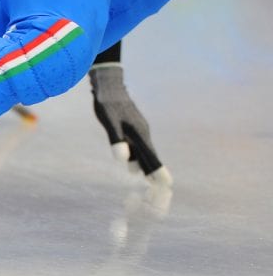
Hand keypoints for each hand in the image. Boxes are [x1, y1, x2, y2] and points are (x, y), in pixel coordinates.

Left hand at [89, 63, 171, 186]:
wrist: (109, 86)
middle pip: (150, 157)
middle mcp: (142, 134)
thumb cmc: (107, 104)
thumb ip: (116, 140)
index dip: (157, 170)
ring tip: (153, 185)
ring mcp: (139, 132)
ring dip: (148, 168)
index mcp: (138, 134)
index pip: (150, 156)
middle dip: (156, 173)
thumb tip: (123, 159)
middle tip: (165, 190)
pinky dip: (140, 160)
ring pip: (145, 154)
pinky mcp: (134, 130)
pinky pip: (140, 149)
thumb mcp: (109, 122)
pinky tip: (137, 168)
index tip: (167, 184)